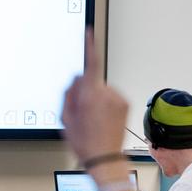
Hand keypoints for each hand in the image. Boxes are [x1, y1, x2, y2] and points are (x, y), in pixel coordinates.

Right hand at [61, 29, 130, 186]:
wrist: (105, 158)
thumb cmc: (84, 143)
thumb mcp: (65, 118)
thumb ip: (68, 94)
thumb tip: (76, 81)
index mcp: (90, 96)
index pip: (91, 63)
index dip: (90, 45)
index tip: (90, 32)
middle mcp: (107, 94)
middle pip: (91, 81)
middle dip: (84, 91)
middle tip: (80, 113)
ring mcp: (118, 99)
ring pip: (101, 90)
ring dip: (95, 99)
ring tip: (92, 120)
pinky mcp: (125, 104)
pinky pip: (110, 97)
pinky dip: (105, 105)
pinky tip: (101, 120)